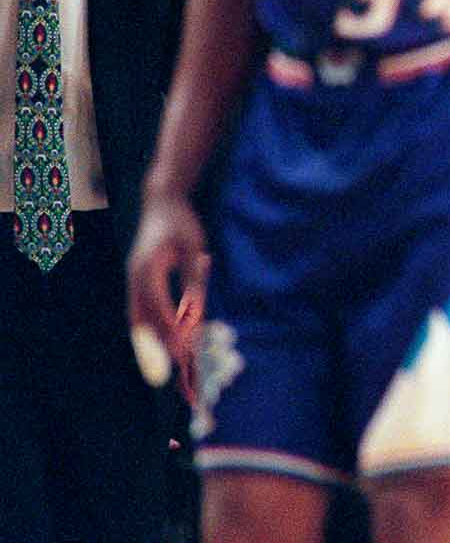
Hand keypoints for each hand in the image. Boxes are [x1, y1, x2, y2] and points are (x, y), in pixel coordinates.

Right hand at [127, 193, 209, 389]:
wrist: (161, 203)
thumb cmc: (181, 224)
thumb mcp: (194, 248)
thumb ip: (194, 279)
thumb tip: (197, 310)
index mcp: (147, 269)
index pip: (157, 306)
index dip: (169, 329)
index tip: (183, 348)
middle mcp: (134, 277)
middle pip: (142, 319)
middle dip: (157, 343)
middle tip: (176, 366)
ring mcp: (132, 280)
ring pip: (137, 318)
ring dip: (151, 340)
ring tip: (168, 362)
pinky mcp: (136, 281)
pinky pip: (139, 311)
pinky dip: (148, 329)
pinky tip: (160, 343)